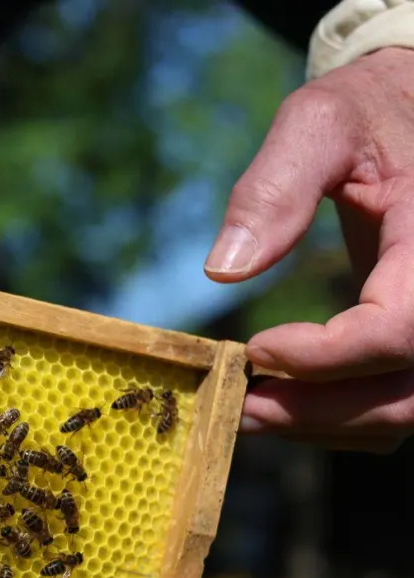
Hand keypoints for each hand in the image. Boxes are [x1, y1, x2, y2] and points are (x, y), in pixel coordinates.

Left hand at [207, 46, 413, 451]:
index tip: (253, 350)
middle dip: (316, 411)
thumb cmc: (368, 112)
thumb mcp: (319, 123)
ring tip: (246, 410)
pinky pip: (401, 404)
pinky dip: (342, 418)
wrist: (411, 112)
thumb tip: (223, 270)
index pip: (399, 330)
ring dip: (324, 425)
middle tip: (234, 406)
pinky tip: (282, 402)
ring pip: (404, 412)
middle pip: (405, 393)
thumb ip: (273, 188)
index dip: (327, 357)